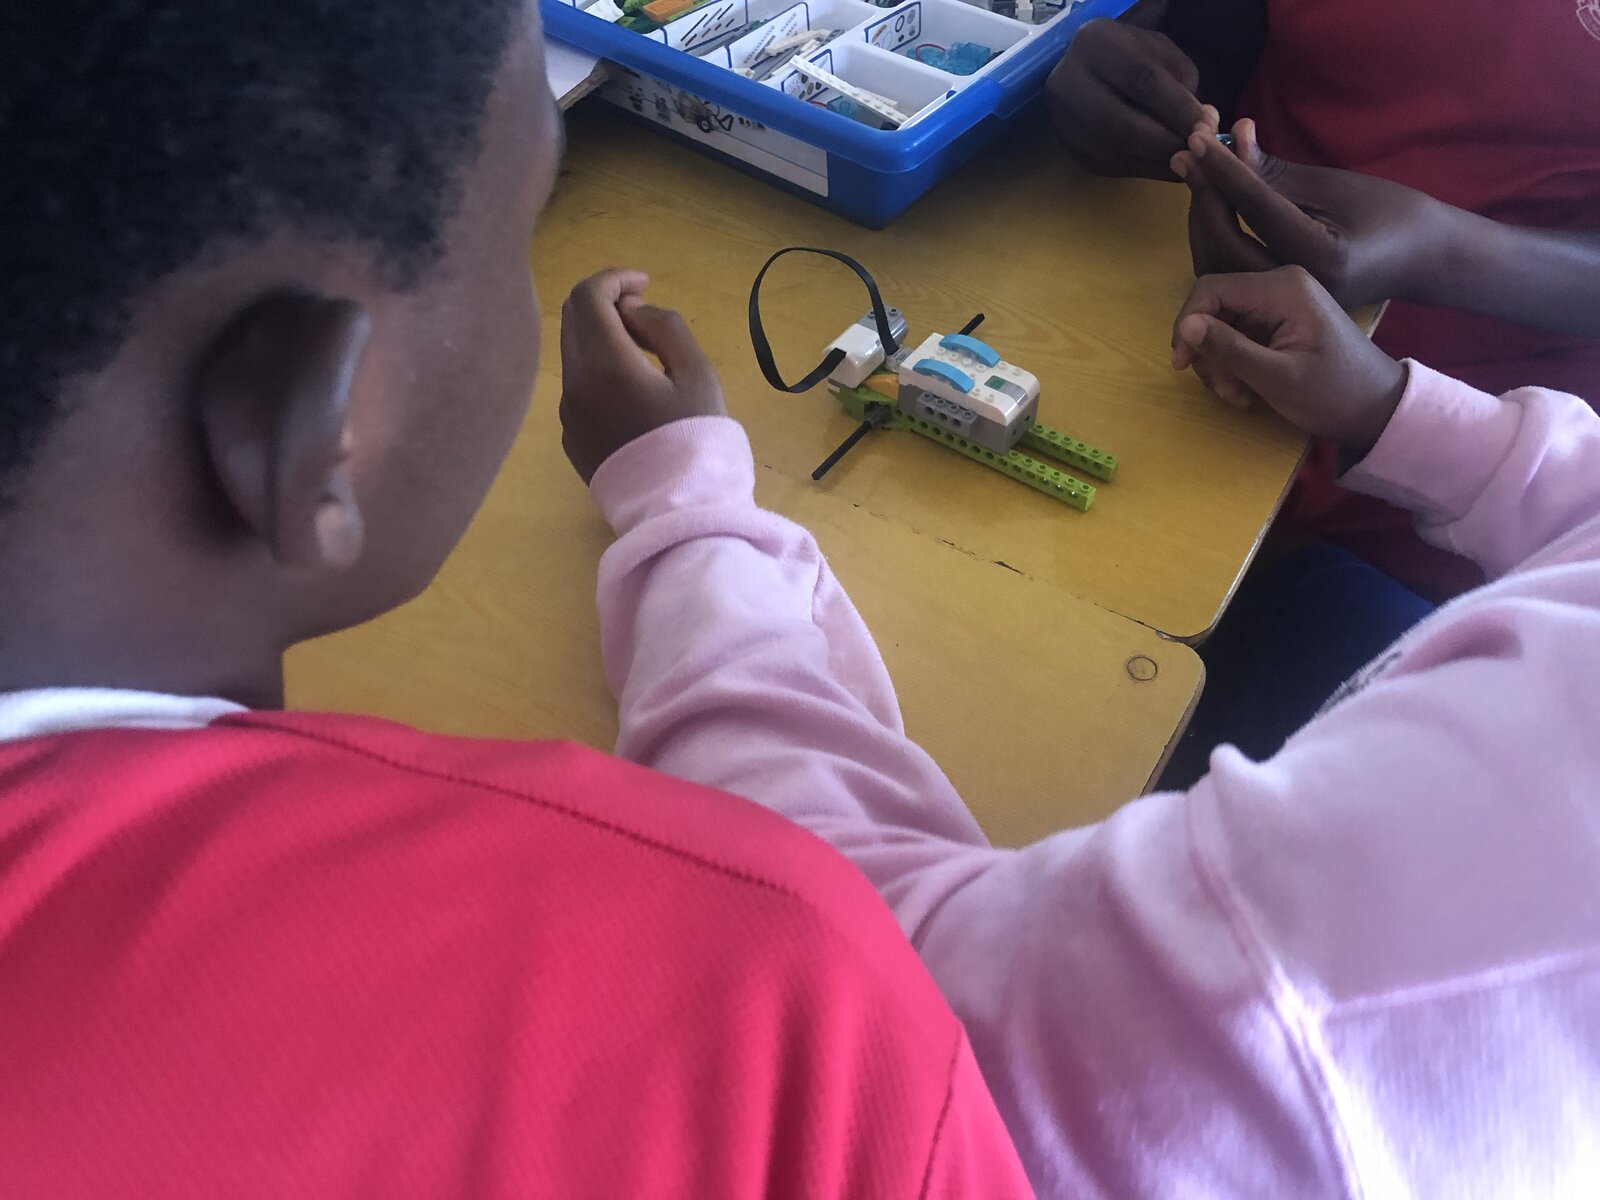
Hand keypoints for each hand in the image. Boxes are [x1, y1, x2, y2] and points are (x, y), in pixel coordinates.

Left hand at [559, 269, 726, 483]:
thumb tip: (634, 312)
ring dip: (603, 339)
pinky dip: (599, 372)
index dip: (615, 278)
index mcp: (604, 365)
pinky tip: (634, 395)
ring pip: (574, 355)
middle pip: (573, 321)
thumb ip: (665, 327)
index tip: (645, 283)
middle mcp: (573, 385)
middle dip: (606, 304)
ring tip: (647, 358)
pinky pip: (577, 388)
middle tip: (646, 316)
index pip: (588, 296)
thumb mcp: (697, 373)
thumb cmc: (698, 442)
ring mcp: (566, 415)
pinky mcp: (570, 438)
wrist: (680, 514)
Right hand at [1046, 1, 1217, 180]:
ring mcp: (1059, 117)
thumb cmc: (1134, 56)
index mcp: (1094, 42)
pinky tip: (1164, 167)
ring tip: (1186, 162)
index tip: (1207, 128)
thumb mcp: (1163, 54)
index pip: (1141, 80)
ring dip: (1154, 163)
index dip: (1177, 109)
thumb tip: (1202, 127)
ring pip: (1110, 151)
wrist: (1091, 68)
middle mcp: (1065, 80)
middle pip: (1119, 124)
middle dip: (1164, 143)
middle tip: (1196, 153)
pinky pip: (1104, 165)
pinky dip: (1139, 171)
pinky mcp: (1064, 144)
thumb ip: (1183, 85)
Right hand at [1171, 266, 1407, 448]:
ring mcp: (1280, 303)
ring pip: (1221, 326)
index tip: (1181, 365)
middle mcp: (1278, 285)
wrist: (1377, 409)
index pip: (1211, 288)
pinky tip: (1247, 390)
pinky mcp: (1280, 322)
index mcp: (1281, 288)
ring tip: (1239, 396)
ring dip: (1220, 364)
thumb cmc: (1332, 394)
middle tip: (1224, 391)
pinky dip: (1234, 365)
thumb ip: (1229, 349)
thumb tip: (1185, 326)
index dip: (1187, 324)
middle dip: (1208, 351)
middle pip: (1214, 308)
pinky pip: (1239, 336)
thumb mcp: (1277, 377)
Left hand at [1173, 121, 1458, 305]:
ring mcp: (1279, 302)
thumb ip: (1277, 172)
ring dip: (1200, 211)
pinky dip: (1210, 230)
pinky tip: (1207, 195)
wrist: (1422, 259)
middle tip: (1189, 149)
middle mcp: (1292, 287)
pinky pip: (1225, 268)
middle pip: (1223, 244)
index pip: (1256, 210)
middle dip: (1202, 194)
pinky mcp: (1269, 302)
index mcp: (1318, 258)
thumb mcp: (1336, 186)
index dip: (1224, 171)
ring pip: (1216, 260)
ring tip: (1196, 165)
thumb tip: (1232, 139)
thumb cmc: (1391, 213)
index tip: (1198, 138)